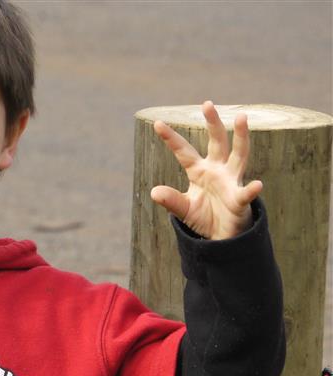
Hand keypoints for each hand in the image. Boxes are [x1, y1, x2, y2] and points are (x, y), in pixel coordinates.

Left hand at [151, 101, 262, 239]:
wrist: (222, 235)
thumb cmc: (204, 216)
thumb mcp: (183, 208)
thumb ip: (171, 200)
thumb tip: (154, 192)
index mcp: (199, 171)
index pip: (184, 151)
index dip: (171, 138)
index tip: (157, 123)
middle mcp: (217, 170)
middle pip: (216, 142)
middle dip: (213, 123)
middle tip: (207, 103)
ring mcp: (231, 182)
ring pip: (238, 155)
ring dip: (241, 137)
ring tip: (242, 118)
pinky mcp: (239, 199)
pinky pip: (246, 194)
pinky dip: (251, 190)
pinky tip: (257, 185)